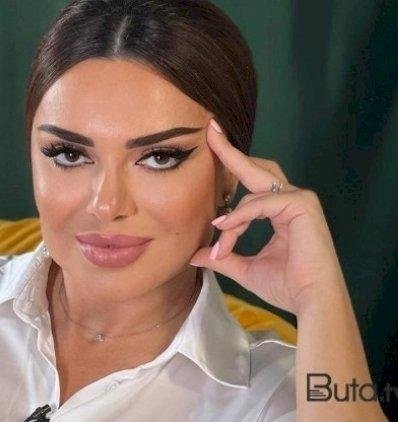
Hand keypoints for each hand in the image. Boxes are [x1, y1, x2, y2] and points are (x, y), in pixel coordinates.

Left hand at [190, 119, 345, 314]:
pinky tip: (225, 228)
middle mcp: (292, 199)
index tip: (209, 152)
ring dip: (231, 216)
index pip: (252, 183)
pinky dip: (241, 216)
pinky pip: (261, 203)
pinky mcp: (302, 205)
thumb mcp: (245, 268)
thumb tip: (194, 256)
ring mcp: (300, 200)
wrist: (311, 302)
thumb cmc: (285, 286)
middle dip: (230, 151)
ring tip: (217, 233)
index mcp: (281, 209)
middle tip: (210, 131)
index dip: (230, 171)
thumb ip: (223, 257)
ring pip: (253, 192)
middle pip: (256, 168)